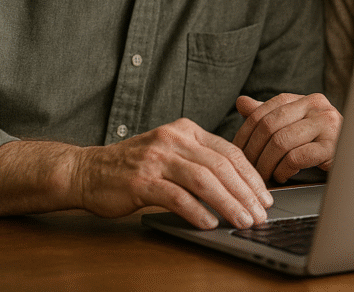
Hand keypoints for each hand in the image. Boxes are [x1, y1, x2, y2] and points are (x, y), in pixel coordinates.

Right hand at [74, 118, 272, 228]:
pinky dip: (197, 211)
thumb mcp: (171, 151)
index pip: (229, 151)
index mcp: (186, 130)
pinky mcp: (141, 181)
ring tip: (242, 220)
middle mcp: (173, 139)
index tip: (265, 196)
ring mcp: (156, 159)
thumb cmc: (135, 166)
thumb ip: (200, 160)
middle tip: (260, 213)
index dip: (251, 175)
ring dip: (227, 204)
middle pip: (220, 166)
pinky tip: (210, 223)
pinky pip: (176, 196)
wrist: (88, 170)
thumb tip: (240, 185)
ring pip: (203, 181)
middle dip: (245, 192)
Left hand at [233, 93, 342, 182]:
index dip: (245, 132)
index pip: (264, 110)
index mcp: (304, 99)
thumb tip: (241, 103)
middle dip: (253, 150)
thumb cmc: (320, 145)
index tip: (237, 152)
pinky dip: (283, 169)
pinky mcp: (333, 146)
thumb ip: (268, 115)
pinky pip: (296, 157)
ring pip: (281, 141)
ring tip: (264, 176)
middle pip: (270, 125)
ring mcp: (327, 124)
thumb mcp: (294, 127)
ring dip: (266, 163)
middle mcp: (317, 106)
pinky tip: (282, 176)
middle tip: (248, 169)